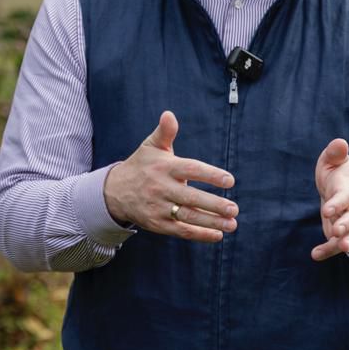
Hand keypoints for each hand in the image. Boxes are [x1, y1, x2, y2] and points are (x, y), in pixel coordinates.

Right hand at [103, 111, 237, 240]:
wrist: (114, 192)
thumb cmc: (141, 166)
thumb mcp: (151, 147)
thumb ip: (165, 132)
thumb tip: (169, 114)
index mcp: (163, 167)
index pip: (190, 169)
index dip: (210, 175)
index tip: (229, 180)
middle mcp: (161, 188)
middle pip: (190, 197)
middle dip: (213, 204)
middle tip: (234, 208)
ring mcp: (158, 208)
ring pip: (188, 216)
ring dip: (211, 222)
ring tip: (232, 224)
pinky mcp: (157, 224)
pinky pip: (181, 231)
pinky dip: (200, 234)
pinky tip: (217, 235)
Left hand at [312, 138, 348, 260]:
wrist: (345, 186)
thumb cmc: (336, 171)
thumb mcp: (333, 160)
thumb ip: (335, 153)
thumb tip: (340, 142)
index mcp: (347, 188)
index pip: (345, 197)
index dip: (337, 204)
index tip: (327, 210)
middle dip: (347, 225)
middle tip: (337, 232)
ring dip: (346, 241)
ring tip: (341, 248)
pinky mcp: (341, 231)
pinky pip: (337, 242)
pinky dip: (328, 250)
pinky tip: (315, 255)